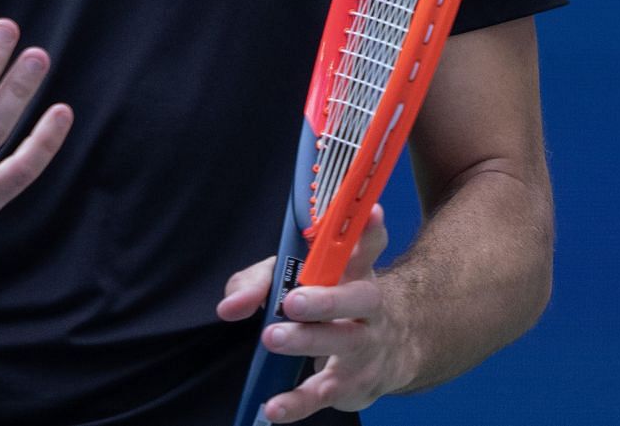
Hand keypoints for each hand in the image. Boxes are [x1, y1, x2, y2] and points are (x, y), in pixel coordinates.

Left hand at [216, 206, 411, 420]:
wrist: (388, 350)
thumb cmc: (331, 301)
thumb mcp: (294, 279)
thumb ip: (258, 283)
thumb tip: (230, 306)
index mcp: (356, 269)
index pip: (367, 245)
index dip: (370, 230)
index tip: (371, 213)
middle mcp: (370, 305)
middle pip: (360, 298)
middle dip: (327, 299)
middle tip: (293, 301)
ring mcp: (368, 346)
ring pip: (344, 344)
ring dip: (308, 342)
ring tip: (272, 338)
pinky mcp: (356, 384)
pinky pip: (325, 393)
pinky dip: (298, 402)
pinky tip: (273, 408)